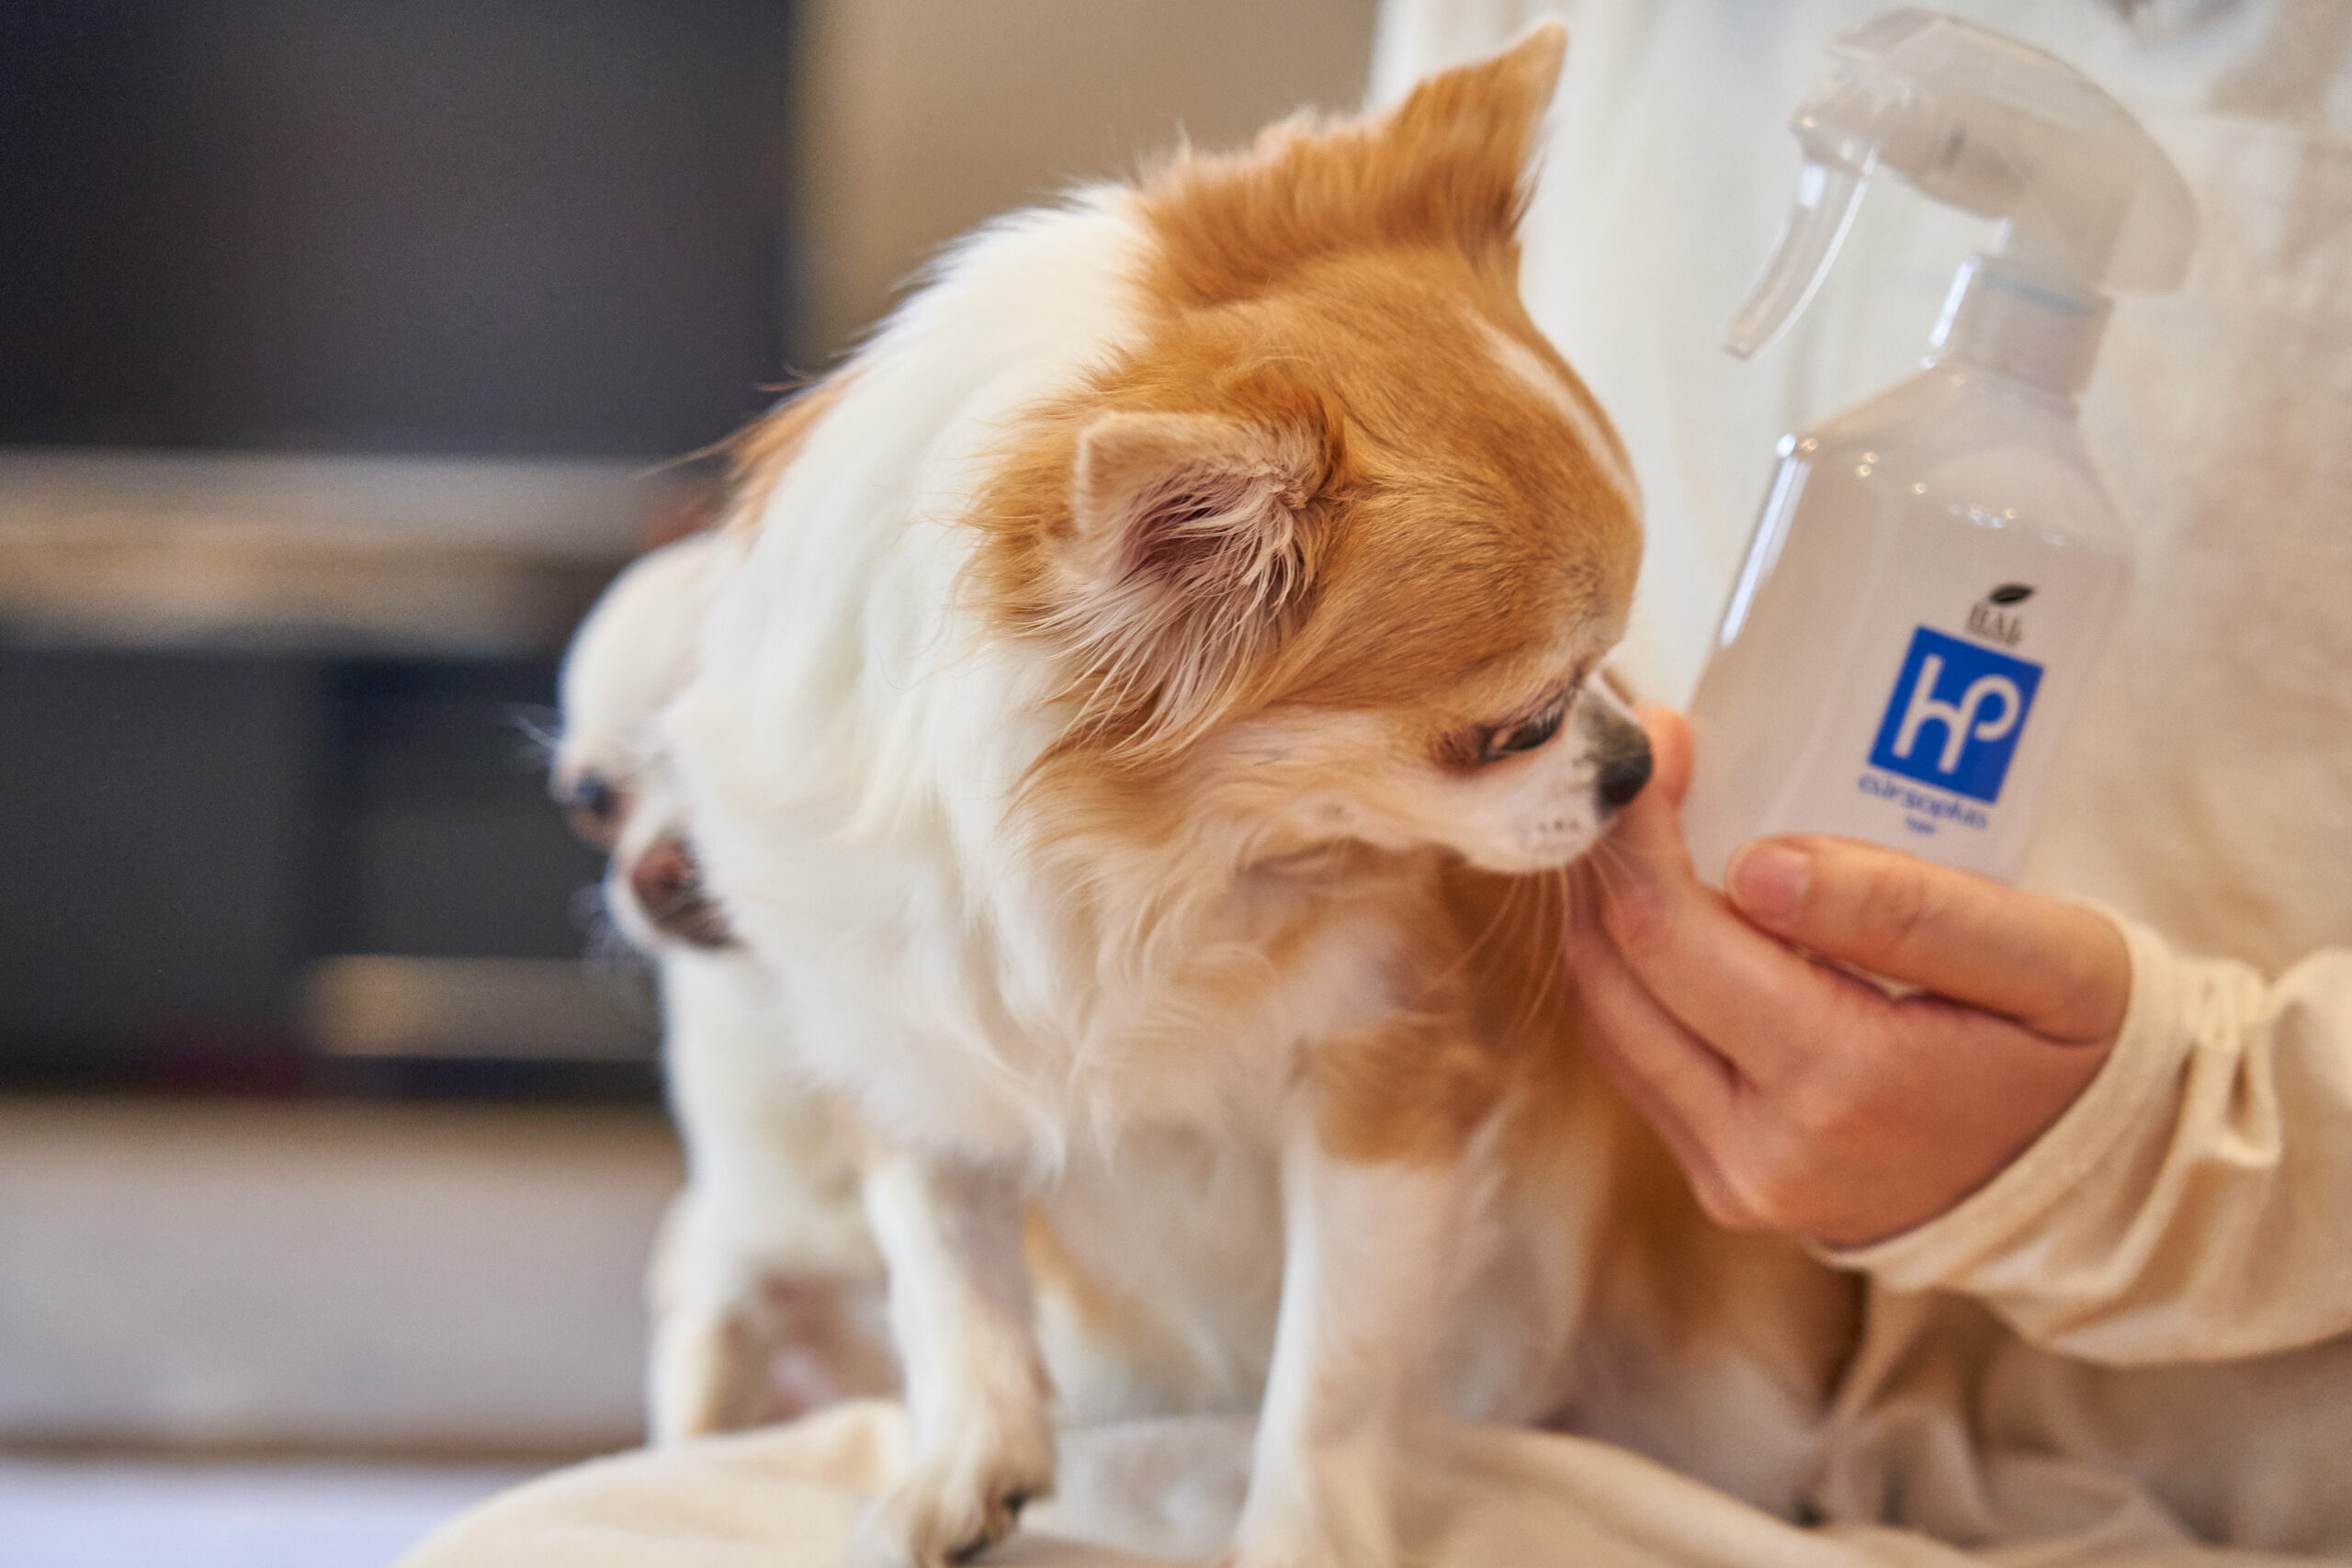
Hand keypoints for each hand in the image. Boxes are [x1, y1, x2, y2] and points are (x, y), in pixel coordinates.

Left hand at [1562, 707, 2129, 1248]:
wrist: (2091, 1182)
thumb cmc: (2072, 1049)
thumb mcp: (2046, 958)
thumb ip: (1909, 906)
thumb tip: (1754, 866)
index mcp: (1845, 1084)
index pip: (1670, 936)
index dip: (1641, 827)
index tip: (1662, 741)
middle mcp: (1764, 1150)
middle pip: (1616, 976)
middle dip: (1613, 860)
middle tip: (1648, 771)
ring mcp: (1734, 1179)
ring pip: (1607, 1019)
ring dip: (1609, 915)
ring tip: (1652, 830)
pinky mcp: (1721, 1181)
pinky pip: (1637, 1060)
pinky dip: (1635, 974)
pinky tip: (1670, 907)